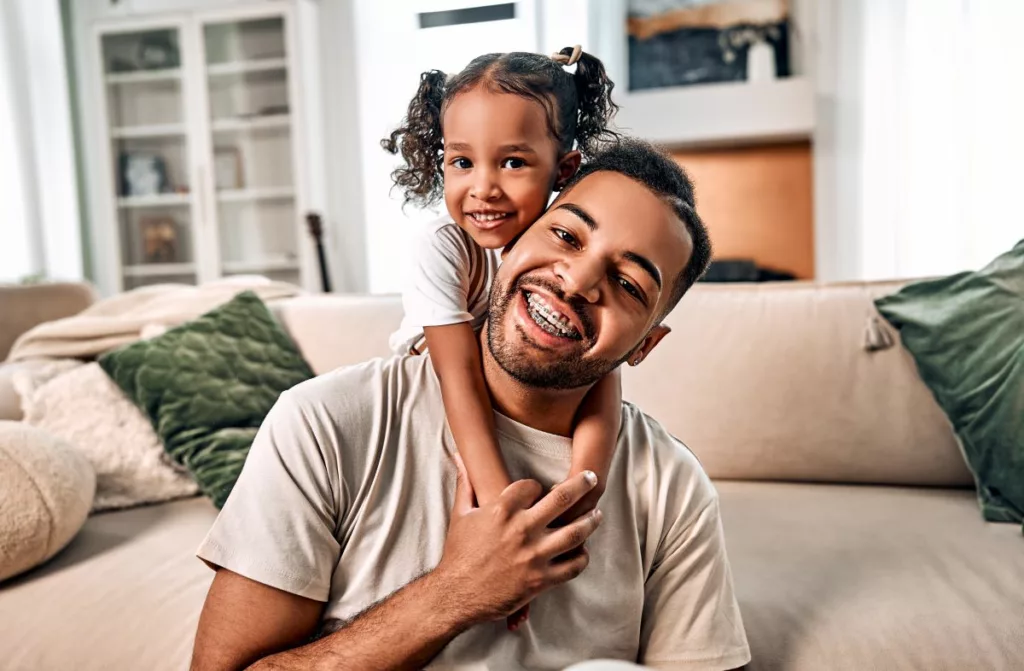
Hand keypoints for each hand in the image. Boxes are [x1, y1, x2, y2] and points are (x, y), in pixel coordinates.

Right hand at [433, 455, 603, 626]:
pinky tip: (582, 551)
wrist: (455, 595)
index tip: (541, 489)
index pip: (532, 485)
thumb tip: (459, 456)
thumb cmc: (457, 554)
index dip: (537, 485)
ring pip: (575, 532)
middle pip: (563, 498)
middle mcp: (522, 529)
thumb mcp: (460, 515)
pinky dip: (582, 557)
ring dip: (591, 521)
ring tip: (597, 514)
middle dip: (581, 484)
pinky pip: (572, 566)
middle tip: (591, 477)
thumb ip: (466, 484)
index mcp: (502, 510)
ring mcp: (534, 555)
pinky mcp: (541, 579)